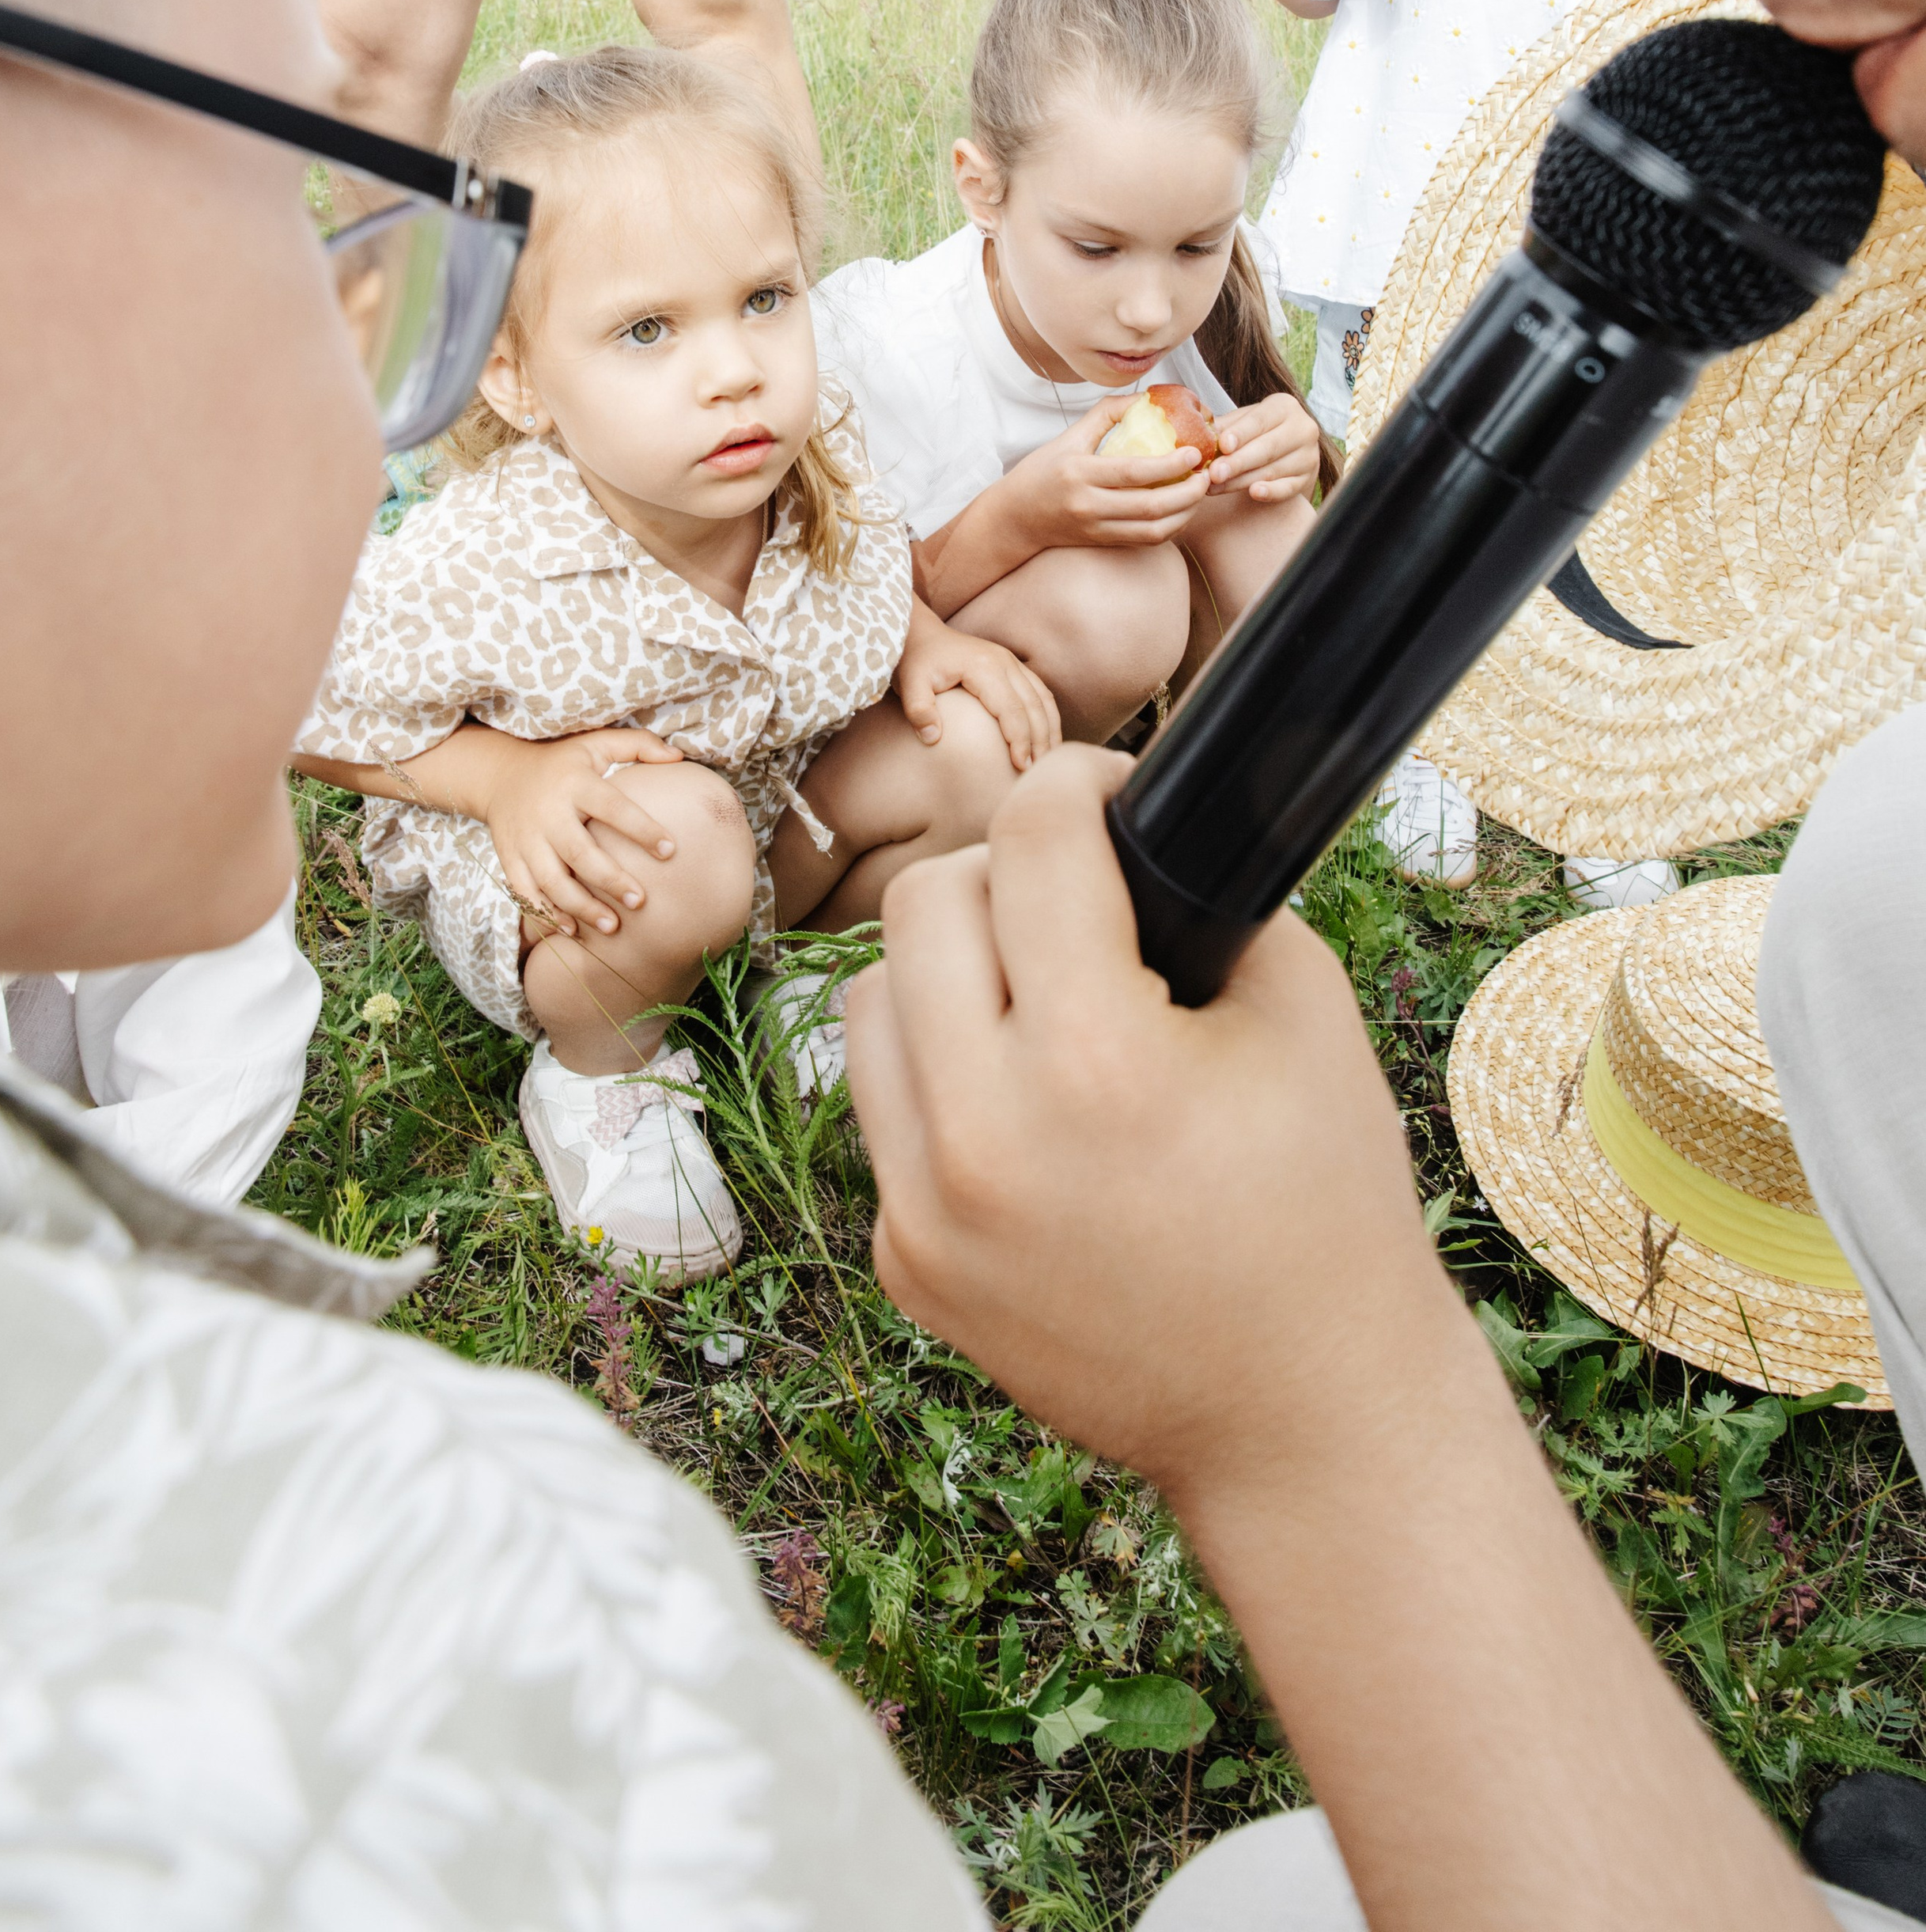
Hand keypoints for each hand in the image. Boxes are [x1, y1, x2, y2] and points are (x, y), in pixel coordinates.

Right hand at [477, 728, 686, 938]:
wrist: (500, 773)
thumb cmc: (563, 762)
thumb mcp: (596, 743)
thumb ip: (638, 745)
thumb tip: (678, 758)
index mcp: (575, 782)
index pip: (613, 807)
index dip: (642, 829)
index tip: (670, 850)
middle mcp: (548, 811)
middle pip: (579, 852)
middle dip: (610, 880)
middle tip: (640, 901)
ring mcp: (526, 838)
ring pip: (551, 880)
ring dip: (581, 906)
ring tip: (612, 926)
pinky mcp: (509, 857)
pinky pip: (526, 892)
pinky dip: (547, 914)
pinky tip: (572, 929)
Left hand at [844, 746, 1438, 1503]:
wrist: (1304, 1416)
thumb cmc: (1326, 1203)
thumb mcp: (1300, 1011)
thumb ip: (1194, 893)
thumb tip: (1111, 817)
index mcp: (1096, 1063)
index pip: (1034, 838)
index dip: (1082, 782)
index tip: (1111, 789)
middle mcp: (984, 1136)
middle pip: (926, 899)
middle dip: (1007, 871)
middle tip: (1078, 896)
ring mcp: (925, 1211)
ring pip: (870, 994)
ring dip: (950, 969)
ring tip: (1038, 992)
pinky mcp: (902, 1262)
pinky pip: (881, 1106)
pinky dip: (941, 1076)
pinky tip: (1025, 1101)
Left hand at [895, 602, 1060, 773]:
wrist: (920, 633)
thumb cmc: (915, 660)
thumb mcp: (909, 683)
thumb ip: (918, 711)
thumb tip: (932, 739)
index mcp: (984, 666)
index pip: (1011, 709)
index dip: (1020, 740)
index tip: (1021, 767)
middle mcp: (1004, 661)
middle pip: (1034, 705)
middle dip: (1040, 740)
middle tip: (1038, 771)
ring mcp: (1011, 662)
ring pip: (1043, 698)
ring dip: (1050, 729)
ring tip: (1048, 760)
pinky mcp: (1012, 666)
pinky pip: (1039, 692)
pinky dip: (1046, 716)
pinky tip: (1045, 738)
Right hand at [1007, 396, 1210, 555]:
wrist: (1015, 518)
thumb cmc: (1042, 471)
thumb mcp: (1068, 436)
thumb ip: (1106, 414)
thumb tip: (1146, 397)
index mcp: (1079, 473)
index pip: (1133, 472)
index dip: (1170, 464)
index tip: (1195, 453)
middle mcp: (1088, 505)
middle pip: (1150, 506)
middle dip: (1188, 493)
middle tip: (1206, 475)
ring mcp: (1096, 528)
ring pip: (1153, 530)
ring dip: (1185, 513)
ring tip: (1199, 492)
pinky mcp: (1103, 542)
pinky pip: (1145, 540)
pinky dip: (1170, 527)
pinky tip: (1182, 510)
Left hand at [1207, 391, 1324, 502]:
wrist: (1288, 450)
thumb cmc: (1258, 432)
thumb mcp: (1243, 421)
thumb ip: (1224, 427)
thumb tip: (1197, 432)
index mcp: (1285, 407)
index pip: (1260, 420)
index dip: (1241, 434)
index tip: (1223, 446)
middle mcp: (1303, 429)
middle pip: (1267, 448)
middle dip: (1237, 462)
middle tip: (1213, 474)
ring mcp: (1308, 456)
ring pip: (1272, 470)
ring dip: (1241, 481)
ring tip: (1215, 487)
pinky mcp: (1307, 479)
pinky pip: (1287, 488)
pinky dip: (1271, 492)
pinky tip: (1254, 493)